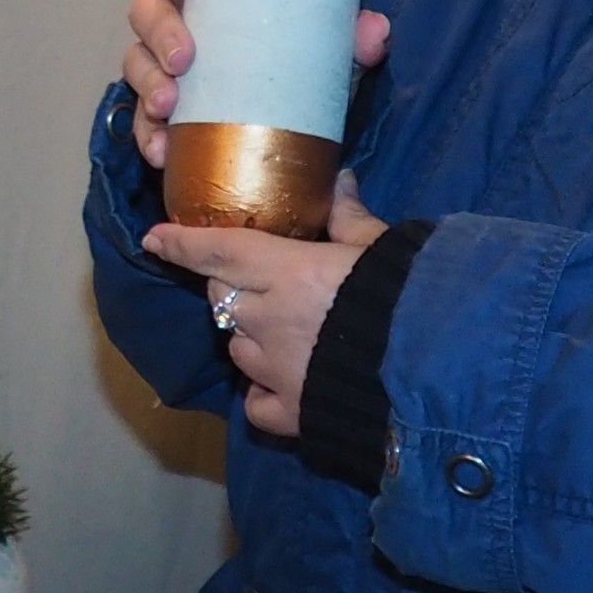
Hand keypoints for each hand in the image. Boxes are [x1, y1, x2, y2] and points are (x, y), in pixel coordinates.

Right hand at [120, 0, 390, 170]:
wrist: (299, 124)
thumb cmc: (300, 63)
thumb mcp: (329, 50)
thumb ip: (353, 38)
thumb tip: (375, 31)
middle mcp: (183, 22)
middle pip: (148, 10)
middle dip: (159, 33)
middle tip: (184, 60)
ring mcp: (166, 66)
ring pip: (136, 63)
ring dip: (147, 84)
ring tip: (167, 109)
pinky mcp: (163, 111)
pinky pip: (142, 120)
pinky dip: (148, 135)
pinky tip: (162, 151)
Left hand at [144, 176, 387, 436]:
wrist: (438, 370)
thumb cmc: (410, 296)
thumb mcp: (380, 247)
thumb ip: (349, 217)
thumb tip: (340, 180)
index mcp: (287, 272)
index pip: (218, 251)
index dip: (182, 243)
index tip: (153, 238)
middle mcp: (269, 321)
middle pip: (223, 295)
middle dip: (229, 284)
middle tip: (260, 278)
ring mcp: (275, 370)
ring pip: (236, 346)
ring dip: (247, 334)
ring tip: (281, 330)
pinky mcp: (292, 412)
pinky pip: (256, 402)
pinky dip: (261, 391)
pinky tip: (279, 384)